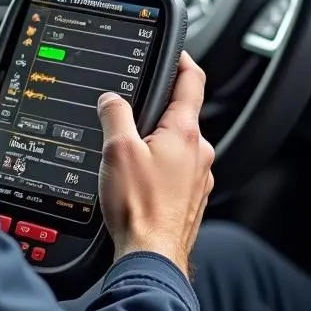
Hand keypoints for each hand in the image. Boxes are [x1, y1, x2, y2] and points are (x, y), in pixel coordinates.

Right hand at [96, 52, 212, 278]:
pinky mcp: (192, 199)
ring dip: (158, 141)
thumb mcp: (117, 150)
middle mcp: (199, 152)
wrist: (152, 258)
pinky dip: (161, 168)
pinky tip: (139, 182)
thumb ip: (115, 115)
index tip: (174, 52)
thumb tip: (111, 99)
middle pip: (183, 114)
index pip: (192, 81)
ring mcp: (199, 177)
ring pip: (179, 145)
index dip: (182, 61)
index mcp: (185, 133)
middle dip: (159, 108)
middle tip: (134, 108)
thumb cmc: (139, 209)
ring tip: (130, 152)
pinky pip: (178, 171)